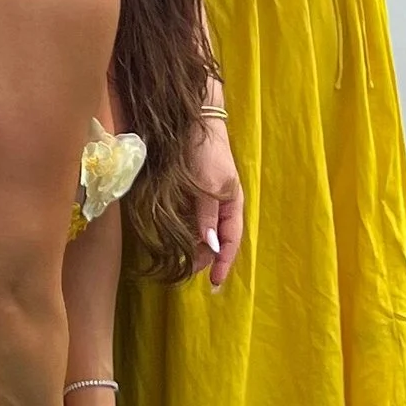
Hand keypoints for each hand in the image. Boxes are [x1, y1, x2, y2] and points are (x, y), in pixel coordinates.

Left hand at [188, 109, 242, 289]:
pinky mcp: (190, 193)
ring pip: (201, 232)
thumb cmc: (206, 152)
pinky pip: (188, 219)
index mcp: (232, 204)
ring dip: (192, 248)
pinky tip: (172, 239)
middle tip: (186, 272)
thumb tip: (210, 246)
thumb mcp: (209, 186)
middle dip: (204, 258)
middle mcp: (220, 205)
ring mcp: (205, 199)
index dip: (224, 263)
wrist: (193, 121)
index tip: (215, 284)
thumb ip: (207, 215)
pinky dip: (183, 232)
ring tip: (179, 261)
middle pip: (215, 240)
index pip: (231, 241)